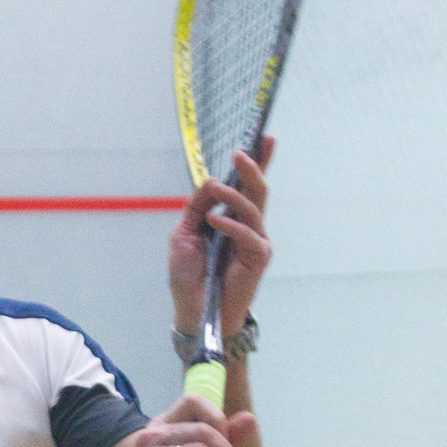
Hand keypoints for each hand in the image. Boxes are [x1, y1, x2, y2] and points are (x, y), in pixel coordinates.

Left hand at [170, 137, 273, 336]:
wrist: (192, 309)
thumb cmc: (188, 276)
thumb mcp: (183, 235)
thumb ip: (196, 208)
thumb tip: (210, 182)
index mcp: (231, 218)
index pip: (246, 186)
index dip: (257, 162)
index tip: (263, 137)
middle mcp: (247, 226)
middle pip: (257, 190)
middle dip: (252, 168)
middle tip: (242, 154)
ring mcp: (255, 240)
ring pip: (254, 207)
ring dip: (234, 196)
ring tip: (216, 190)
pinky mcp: (259, 256)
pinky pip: (249, 233)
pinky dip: (231, 224)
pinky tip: (214, 221)